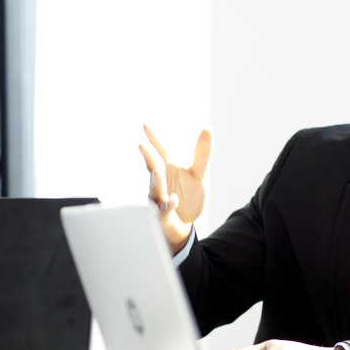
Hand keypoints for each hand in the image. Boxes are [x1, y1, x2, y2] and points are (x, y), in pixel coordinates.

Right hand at [138, 125, 211, 252]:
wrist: (185, 224)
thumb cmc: (189, 196)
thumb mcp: (199, 174)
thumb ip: (202, 154)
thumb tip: (207, 128)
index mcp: (169, 169)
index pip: (160, 152)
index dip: (154, 139)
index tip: (145, 125)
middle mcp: (160, 181)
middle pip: (153, 168)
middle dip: (148, 159)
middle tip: (142, 146)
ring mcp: (159, 197)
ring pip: (155, 189)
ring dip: (157, 181)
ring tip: (157, 170)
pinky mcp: (163, 215)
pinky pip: (164, 209)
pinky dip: (168, 204)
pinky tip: (173, 200)